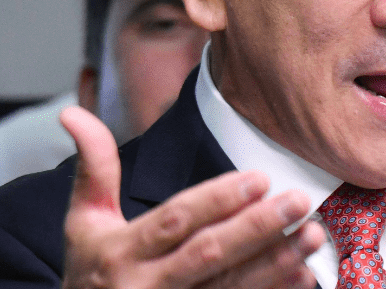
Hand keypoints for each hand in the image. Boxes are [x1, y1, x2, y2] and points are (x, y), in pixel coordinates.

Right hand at [59, 106, 326, 288]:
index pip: (174, 220)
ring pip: (230, 285)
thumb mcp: (83, 223)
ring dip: (276, 260)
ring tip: (313, 233)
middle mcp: (146, 285)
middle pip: (208, 253)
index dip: (216, 200)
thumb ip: (93, 170)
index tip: (258, 178)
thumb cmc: (90, 272)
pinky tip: (303, 274)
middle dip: (257, 226)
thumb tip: (73, 113)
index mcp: (120, 253)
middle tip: (298, 200)